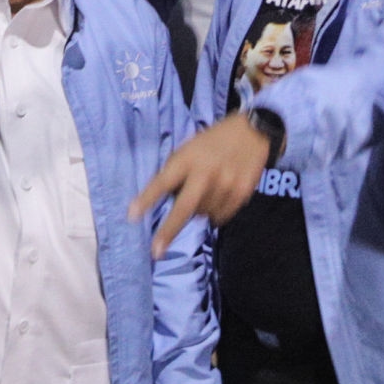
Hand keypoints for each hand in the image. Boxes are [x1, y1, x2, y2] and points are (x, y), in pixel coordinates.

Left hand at [129, 112, 276, 257]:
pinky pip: (220, 216)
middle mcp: (206, 173)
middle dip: (168, 231)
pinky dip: (215, 212)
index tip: (132, 215)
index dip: (147, 199)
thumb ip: (178, 171)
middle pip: (184, 208)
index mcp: (188, 159)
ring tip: (205, 191)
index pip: (163, 182)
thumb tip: (168, 201)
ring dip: (198, 211)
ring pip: (203, 215)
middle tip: (156, 251)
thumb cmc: (212, 141)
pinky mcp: (242, 193)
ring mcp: (226, 185)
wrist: (252, 131)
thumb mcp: (189, 148)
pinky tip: (219, 195)